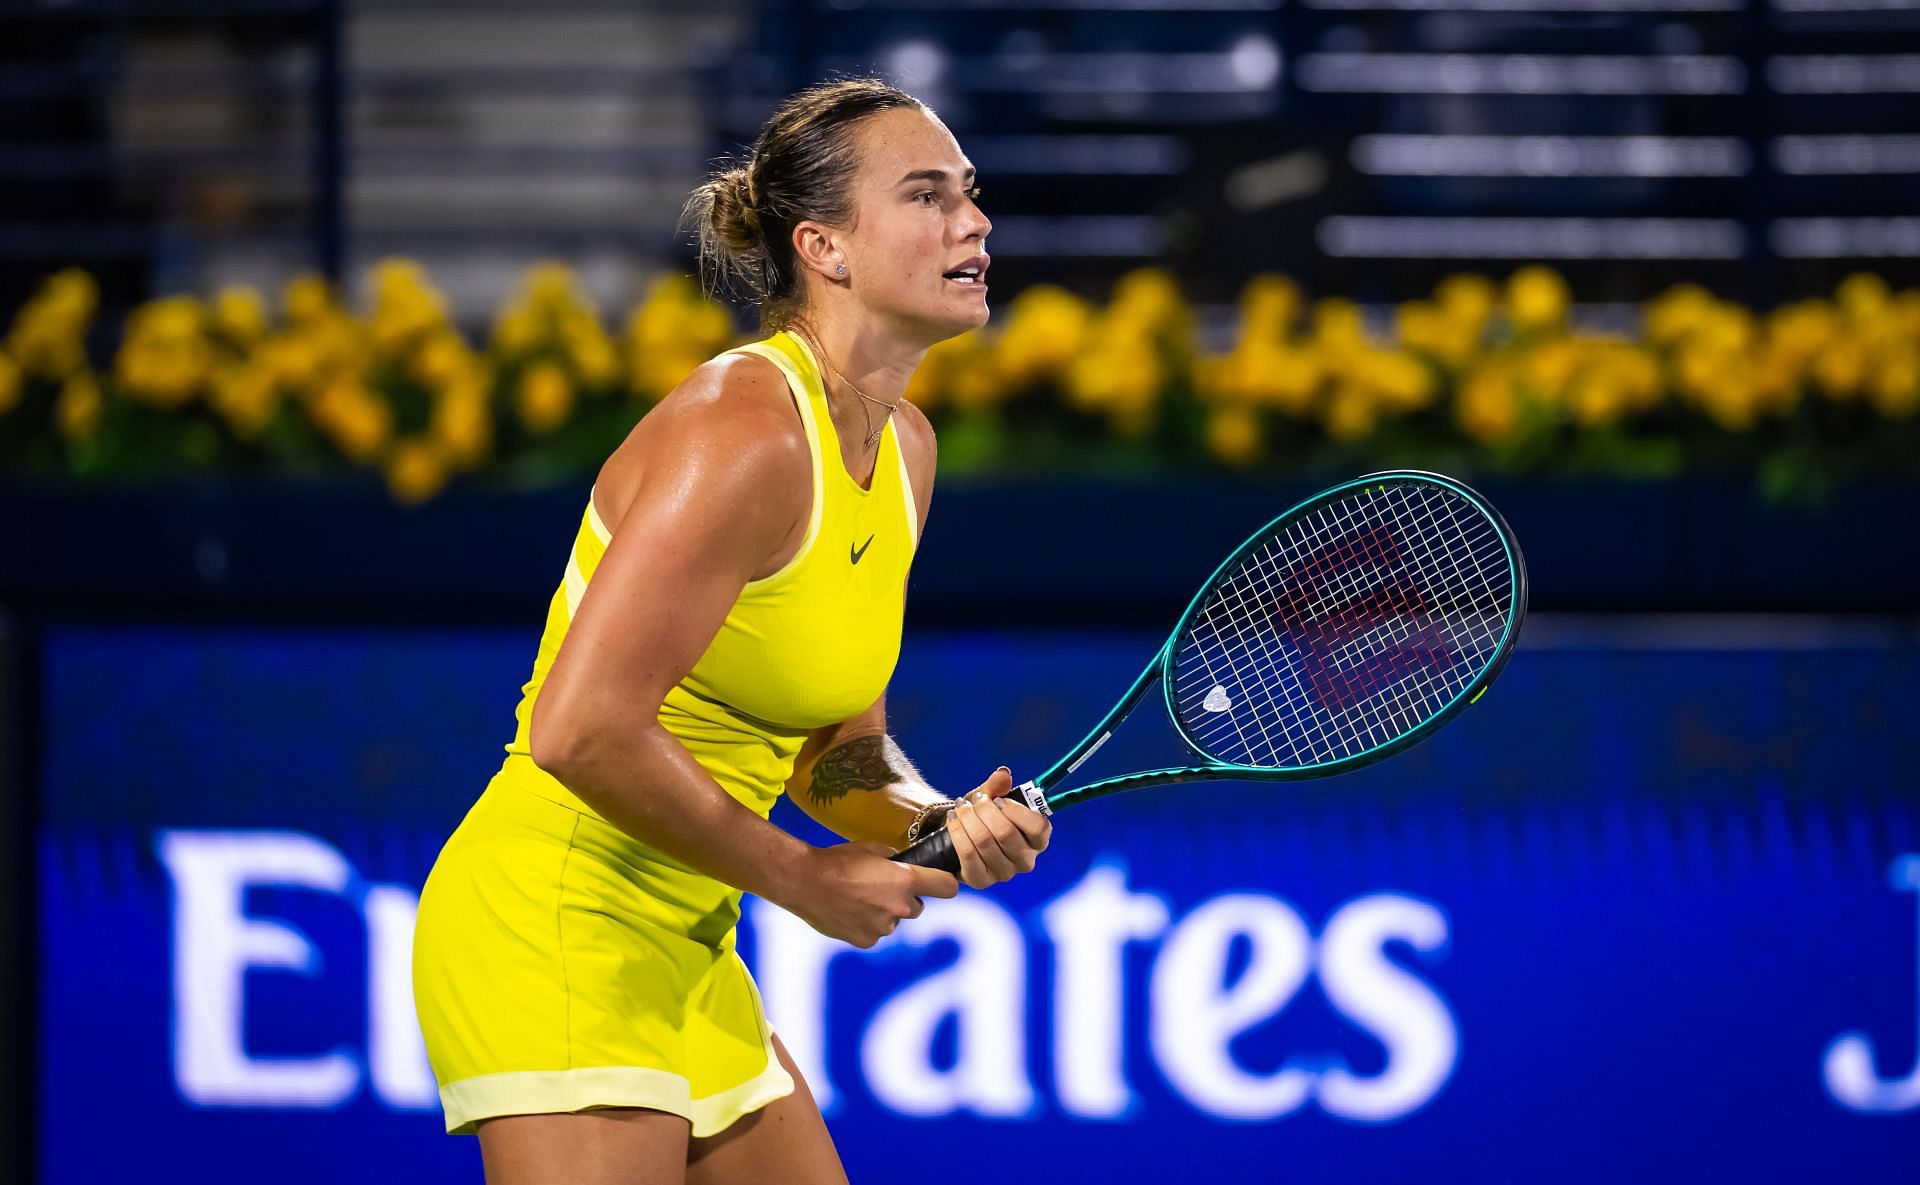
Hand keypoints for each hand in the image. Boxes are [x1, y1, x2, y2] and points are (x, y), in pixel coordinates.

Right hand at [785, 842, 958, 948]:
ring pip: (893, 921)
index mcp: (905, 881)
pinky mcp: (866, 941)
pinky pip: (874, 933)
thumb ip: (894, 859)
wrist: (804, 882)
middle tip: (880, 888)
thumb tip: (901, 864)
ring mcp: (883, 927)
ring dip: (883, 912)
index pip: (947, 887)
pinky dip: (866, 925)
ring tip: (857, 898)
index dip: (945, 884)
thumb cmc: (837, 860)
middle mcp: (899, 907)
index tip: (942, 884)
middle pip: (917, 907)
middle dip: (905, 899)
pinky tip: (848, 911)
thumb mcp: (871, 848)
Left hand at [946, 766, 1051, 889]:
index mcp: (1038, 840)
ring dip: (968, 819)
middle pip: (1005, 833)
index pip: (1038, 827)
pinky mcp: (981, 881)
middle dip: (985, 811)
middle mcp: (1025, 860)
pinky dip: (957, 833)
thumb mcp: (991, 797)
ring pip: (984, 842)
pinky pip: (968, 855)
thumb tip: (1003, 774)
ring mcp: (1004, 873)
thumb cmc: (983, 816)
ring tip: (960, 807)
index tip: (999, 800)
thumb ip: (998, 785)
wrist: (961, 834)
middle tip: (974, 800)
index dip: (1016, 810)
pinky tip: (953, 821)